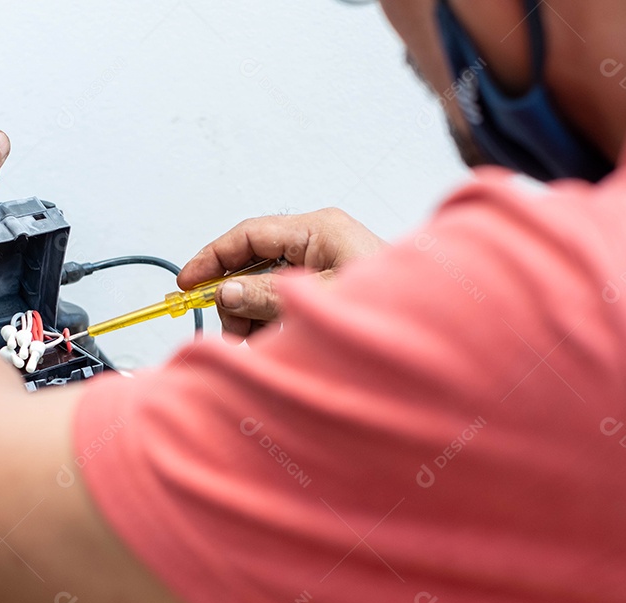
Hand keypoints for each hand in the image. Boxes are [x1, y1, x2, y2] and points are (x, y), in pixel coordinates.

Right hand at [177, 208, 386, 341]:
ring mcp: (327, 266)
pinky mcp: (332, 291)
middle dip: (237, 303)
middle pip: (253, 265)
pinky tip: (283, 349)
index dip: (212, 258)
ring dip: (257, 322)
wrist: (440, 337)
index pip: (248, 234)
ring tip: (268, 351)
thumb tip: (223, 293)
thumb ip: (264, 296)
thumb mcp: (316, 302)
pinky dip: (277, 329)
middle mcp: (320, 242)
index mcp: (318, 228)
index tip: (185, 284)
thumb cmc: (389, 311)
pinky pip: (288, 306)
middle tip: (236, 339)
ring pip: (267, 291)